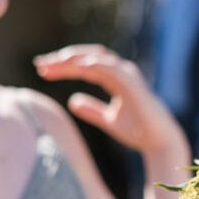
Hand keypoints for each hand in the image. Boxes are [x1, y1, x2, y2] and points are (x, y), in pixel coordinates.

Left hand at [34, 45, 188, 163]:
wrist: (158, 142)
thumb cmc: (137, 131)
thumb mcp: (108, 120)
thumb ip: (92, 110)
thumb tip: (71, 101)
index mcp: (115, 78)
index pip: (84, 65)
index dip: (62, 66)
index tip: (42, 70)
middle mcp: (121, 72)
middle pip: (87, 57)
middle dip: (62, 59)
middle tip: (40, 64)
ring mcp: (127, 75)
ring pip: (96, 58)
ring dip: (74, 59)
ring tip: (54, 64)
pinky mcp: (133, 83)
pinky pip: (111, 68)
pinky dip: (95, 64)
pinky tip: (78, 67)